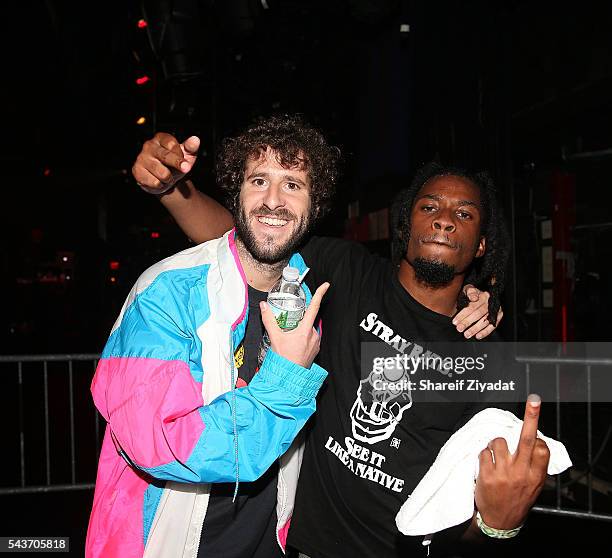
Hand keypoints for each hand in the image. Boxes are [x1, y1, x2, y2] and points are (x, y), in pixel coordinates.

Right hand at [132, 133, 199, 193]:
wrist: (165, 179)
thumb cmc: (176, 164)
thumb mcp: (187, 155)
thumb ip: (191, 148)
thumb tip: (195, 140)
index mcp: (161, 138)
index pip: (171, 144)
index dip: (180, 155)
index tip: (186, 162)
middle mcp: (149, 146)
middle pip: (165, 156)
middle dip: (177, 165)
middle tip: (185, 169)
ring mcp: (141, 158)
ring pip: (162, 173)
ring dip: (169, 178)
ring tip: (168, 177)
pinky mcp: (137, 171)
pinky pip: (154, 182)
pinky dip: (161, 185)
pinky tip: (158, 181)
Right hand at [260, 282, 329, 368]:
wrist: (289, 377)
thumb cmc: (284, 359)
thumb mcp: (275, 338)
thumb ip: (269, 320)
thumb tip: (263, 306)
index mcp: (305, 330)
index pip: (314, 307)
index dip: (320, 294)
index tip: (326, 285)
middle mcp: (314, 335)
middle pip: (309, 319)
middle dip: (301, 320)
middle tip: (290, 328)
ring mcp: (316, 343)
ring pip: (310, 330)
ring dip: (301, 330)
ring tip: (290, 339)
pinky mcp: (316, 350)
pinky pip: (311, 339)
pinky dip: (304, 338)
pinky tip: (295, 345)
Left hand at [452, 285, 502, 339]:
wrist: (485, 294)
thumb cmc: (474, 293)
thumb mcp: (469, 289)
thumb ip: (469, 292)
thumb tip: (473, 298)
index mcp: (482, 295)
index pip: (472, 306)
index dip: (463, 315)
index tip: (455, 322)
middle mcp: (489, 302)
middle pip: (478, 314)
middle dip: (467, 322)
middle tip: (459, 328)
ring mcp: (495, 310)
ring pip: (485, 321)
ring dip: (475, 329)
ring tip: (467, 334)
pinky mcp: (499, 316)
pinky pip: (493, 326)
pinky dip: (485, 332)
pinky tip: (478, 336)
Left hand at [474, 394, 550, 528]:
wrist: (499, 521)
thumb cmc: (516, 499)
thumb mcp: (533, 487)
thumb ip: (534, 466)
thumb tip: (535, 441)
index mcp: (536, 476)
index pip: (542, 448)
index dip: (539, 438)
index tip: (535, 434)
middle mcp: (521, 474)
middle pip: (527, 439)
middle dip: (532, 418)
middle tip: (534, 400)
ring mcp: (503, 474)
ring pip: (498, 441)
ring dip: (495, 443)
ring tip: (496, 455)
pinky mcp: (486, 475)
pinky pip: (484, 452)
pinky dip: (484, 454)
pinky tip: (486, 464)